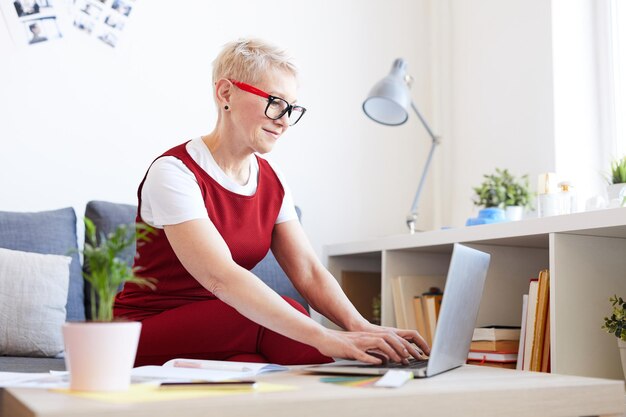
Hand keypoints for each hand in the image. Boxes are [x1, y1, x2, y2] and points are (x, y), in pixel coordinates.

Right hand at [314, 326, 428, 364]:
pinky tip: (379, 362)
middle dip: (399, 347)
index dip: (400, 344)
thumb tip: (383, 359)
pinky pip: (362, 354)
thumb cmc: (341, 344)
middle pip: (387, 338)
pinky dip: (372, 358)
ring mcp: (358, 343)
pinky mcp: (350, 349)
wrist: (324, 338)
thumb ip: (371, 351)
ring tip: (397, 359)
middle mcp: (365, 338)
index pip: (388, 337)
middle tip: (407, 356)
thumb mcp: (359, 347)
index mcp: (368, 337)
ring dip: (390, 351)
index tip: (409, 353)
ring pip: (378, 343)